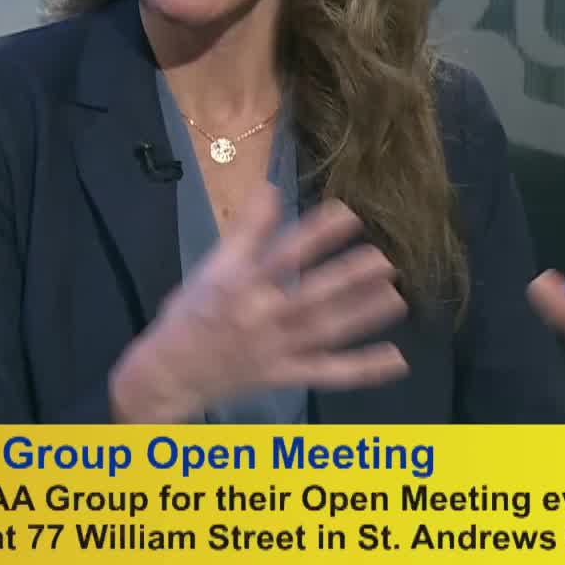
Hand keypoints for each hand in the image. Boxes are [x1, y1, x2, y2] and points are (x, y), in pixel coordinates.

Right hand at [110, 183, 409, 422]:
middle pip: (310, 296)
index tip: (348, 214)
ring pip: (324, 332)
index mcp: (240, 285)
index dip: (316, 234)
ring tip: (395, 299)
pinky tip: (396, 359)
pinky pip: (328, 374)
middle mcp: (260, 316)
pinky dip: (362, 369)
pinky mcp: (286, 375)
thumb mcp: (211, 267)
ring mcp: (275, 349)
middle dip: (348, 279)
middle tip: (383, 261)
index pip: (283, 255)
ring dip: (361, 316)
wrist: (168, 374)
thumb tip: (271, 188)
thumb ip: (245, 230)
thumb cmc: (191, 314)